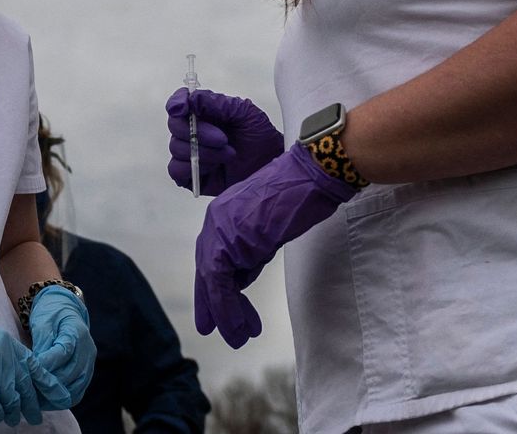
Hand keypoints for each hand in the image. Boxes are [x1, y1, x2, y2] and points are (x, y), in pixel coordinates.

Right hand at [0, 305, 66, 425]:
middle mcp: (4, 358)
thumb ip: (3, 356)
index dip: (48, 384)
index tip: (59, 396)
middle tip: (35, 417)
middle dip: (32, 406)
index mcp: (7, 344)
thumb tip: (20, 380)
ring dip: (12, 414)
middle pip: (26, 388)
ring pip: (12, 402)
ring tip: (11, 419)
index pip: (36, 366)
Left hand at [27, 285, 93, 407]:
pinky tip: (46, 401)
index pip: (63, 353)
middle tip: (28, 391)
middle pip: (69, 374)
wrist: (66, 310)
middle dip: (48, 384)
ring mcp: (89, 364)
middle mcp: (87, 350)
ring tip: (35, 400)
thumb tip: (38, 365)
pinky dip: (62, 399)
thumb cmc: (51, 314)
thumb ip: (42, 342)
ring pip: (74, 388)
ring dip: (55, 396)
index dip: (46, 364)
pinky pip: (77, 393)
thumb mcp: (43, 321)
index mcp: (77, 332)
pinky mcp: (86, 374)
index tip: (30, 372)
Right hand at [166, 89, 284, 195]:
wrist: (272, 167)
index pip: (179, 103)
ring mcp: (191, 154)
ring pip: (175, 148)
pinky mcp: (191, 176)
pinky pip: (175, 170)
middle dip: (198, 132)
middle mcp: (193, 131)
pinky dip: (191, 167)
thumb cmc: (261, 138)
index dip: (176, 103)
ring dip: (203, 152)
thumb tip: (189, 99)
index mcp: (204, 113)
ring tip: (228, 155)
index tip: (183, 108)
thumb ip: (217, 103)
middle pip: (174, 125)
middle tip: (223, 140)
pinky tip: (213, 168)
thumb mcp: (245, 113)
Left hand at [194, 142, 354, 346]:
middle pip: (206, 271)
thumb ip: (251, 253)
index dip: (215, 287)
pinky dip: (228, 308)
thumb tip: (241, 277)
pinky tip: (239, 326)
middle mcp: (215, 222)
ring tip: (238, 337)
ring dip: (225, 313)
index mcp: (223, 216)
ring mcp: (219, 230)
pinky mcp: (228, 240)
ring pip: (212, 281)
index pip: (213, 259)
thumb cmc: (299, 198)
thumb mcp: (269, 231)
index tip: (220, 311)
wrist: (309, 179)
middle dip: (211, 303)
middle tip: (213, 329)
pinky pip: (219, 283)